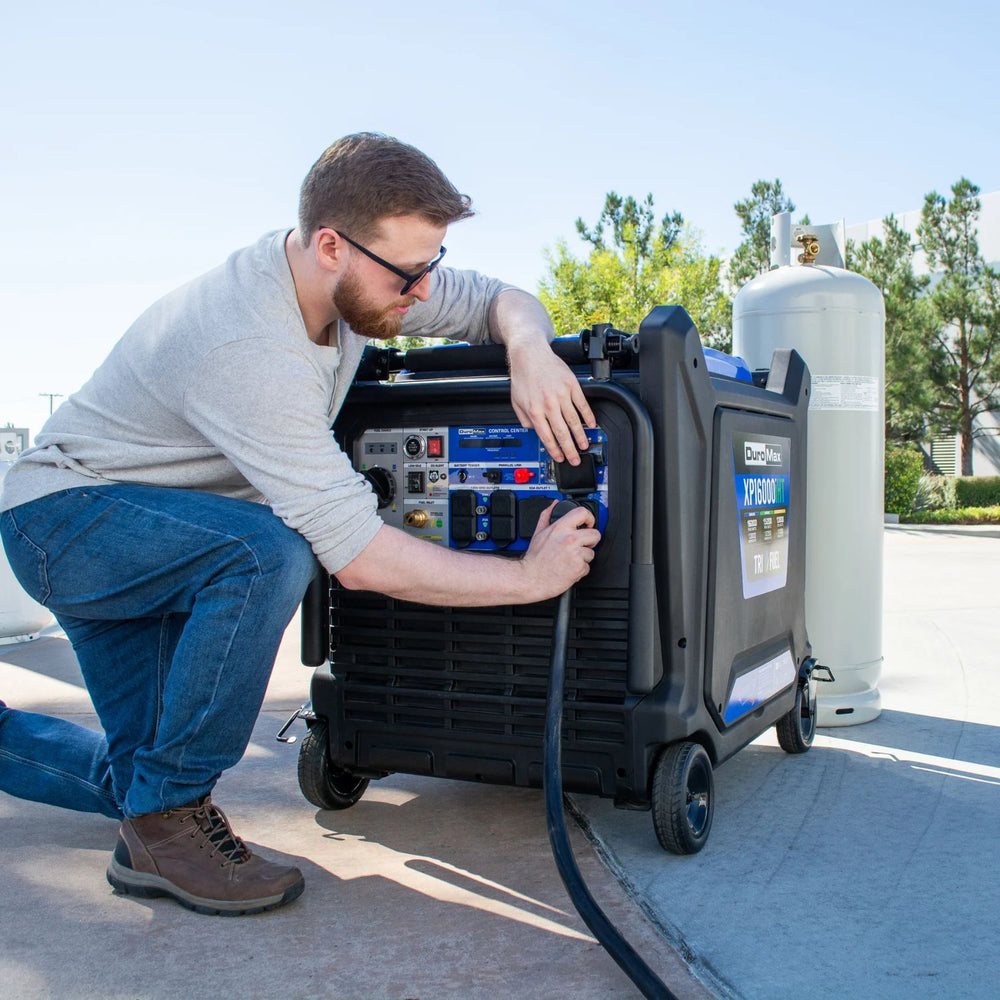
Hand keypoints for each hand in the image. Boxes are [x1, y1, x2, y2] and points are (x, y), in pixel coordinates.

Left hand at [507, 335, 596, 465]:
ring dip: (580, 436)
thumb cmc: (523, 376)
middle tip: (575, 459)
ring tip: (584, 445)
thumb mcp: (516, 401)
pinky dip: (588, 416)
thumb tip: (533, 430)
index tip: (560, 457)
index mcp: (534, 410)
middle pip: (562, 432)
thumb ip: (523, 418)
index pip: (546, 436)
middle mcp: (548, 404)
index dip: (554, 450)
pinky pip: (582, 404)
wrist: (530, 354)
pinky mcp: (571, 385)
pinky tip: (591, 424)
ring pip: (574, 421)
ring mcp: (561, 394)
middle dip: (569, 449)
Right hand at [521, 501, 600, 598]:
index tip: (589, 524)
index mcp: (560, 528)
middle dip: (590, 541)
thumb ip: (547, 516)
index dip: (590, 518)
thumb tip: (553, 504)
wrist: (530, 578)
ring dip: (583, 558)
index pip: (583, 513)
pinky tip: (569, 568)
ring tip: (569, 560)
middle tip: (581, 546)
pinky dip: (579, 570)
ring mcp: (575, 553)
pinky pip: (587, 567)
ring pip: (591, 553)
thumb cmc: (534, 559)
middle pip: (595, 534)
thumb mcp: (538, 533)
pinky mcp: (579, 567)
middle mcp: (569, 539)